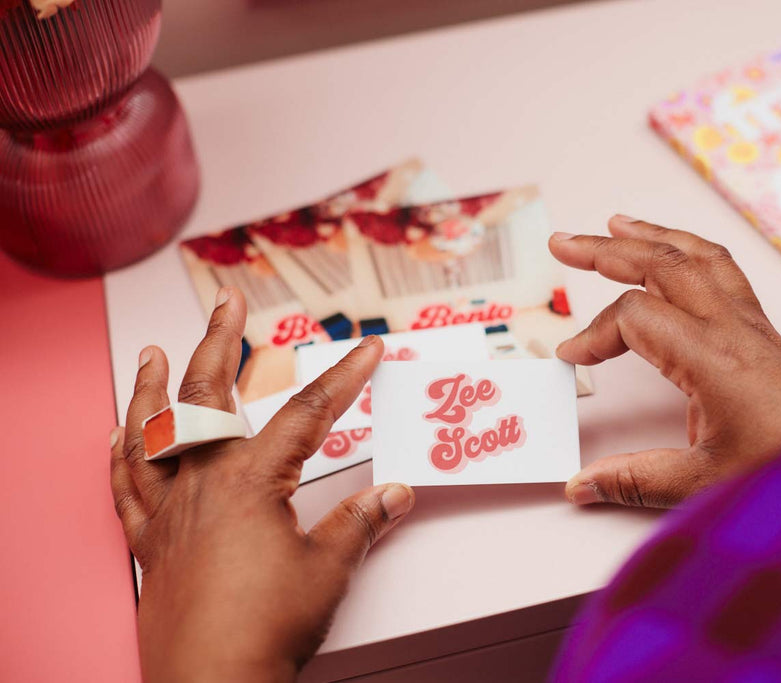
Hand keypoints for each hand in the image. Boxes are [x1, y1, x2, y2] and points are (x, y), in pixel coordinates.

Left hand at [109, 288, 413, 682]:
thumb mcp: (329, 569)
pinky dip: (118, 459)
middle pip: (210, 399)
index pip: (308, 414)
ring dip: (154, 389)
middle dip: (221, 343)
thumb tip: (395, 494)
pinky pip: (125, 491)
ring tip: (155, 351)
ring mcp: (169, 513)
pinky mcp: (149, 545)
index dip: (344, 378)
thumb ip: (360, 523)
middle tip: (227, 303)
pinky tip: (116, 434)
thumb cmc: (267, 627)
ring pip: (153, 436)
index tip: (367, 349)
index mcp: (251, 483)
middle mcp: (202, 485)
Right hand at [551, 215, 780, 508]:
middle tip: (564, 243)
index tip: (572, 358)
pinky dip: (689, 252)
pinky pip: (723, 272)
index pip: (635, 318)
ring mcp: (753, 324)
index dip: (593, 334)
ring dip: (651, 236)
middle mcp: (733, 328)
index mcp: (712, 357)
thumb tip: (584, 483)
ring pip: (696, 257)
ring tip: (617, 224)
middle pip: (661, 263)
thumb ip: (637, 480)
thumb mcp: (706, 483)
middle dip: (606, 248)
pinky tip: (678, 257)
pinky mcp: (767, 333)